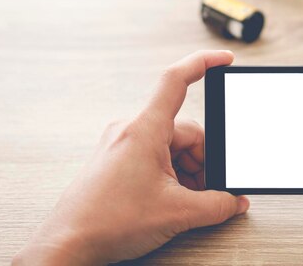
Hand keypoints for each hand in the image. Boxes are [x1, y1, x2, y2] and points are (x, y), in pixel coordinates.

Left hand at [13, 50, 249, 264]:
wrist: (67, 244)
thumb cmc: (106, 221)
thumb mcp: (176, 213)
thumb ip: (216, 205)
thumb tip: (235, 201)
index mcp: (144, 129)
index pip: (176, 80)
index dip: (204, 63)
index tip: (225, 58)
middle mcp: (131, 130)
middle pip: (185, 130)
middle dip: (203, 160)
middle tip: (208, 189)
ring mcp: (123, 144)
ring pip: (172, 146)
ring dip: (187, 171)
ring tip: (187, 201)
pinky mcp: (118, 159)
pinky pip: (156, 155)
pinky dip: (172, 174)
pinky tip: (174, 199)